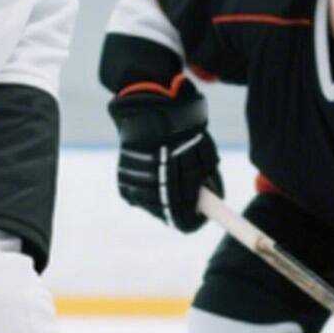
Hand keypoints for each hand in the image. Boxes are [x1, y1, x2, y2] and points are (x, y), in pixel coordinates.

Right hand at [107, 76, 220, 232]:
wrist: (152, 109)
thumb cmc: (184, 132)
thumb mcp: (206, 157)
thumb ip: (208, 182)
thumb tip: (210, 198)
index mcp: (179, 192)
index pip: (186, 222)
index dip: (195, 219)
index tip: (202, 213)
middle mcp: (154, 195)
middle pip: (167, 215)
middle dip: (179, 207)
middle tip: (189, 193)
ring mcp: (136, 187)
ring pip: (151, 204)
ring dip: (162, 195)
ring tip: (170, 172)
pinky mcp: (123, 178)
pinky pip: (136, 192)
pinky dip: (146, 185)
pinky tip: (154, 168)